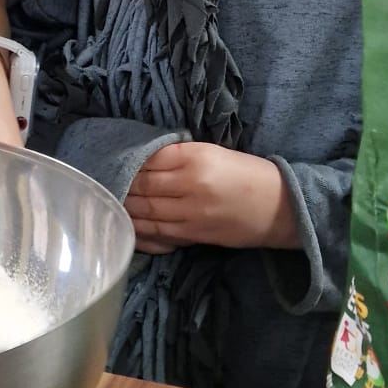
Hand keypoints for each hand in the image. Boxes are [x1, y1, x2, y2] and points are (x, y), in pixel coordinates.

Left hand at [125, 143, 298, 252]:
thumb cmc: (250, 174)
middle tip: (104, 185)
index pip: (149, 159)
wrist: (282, 208)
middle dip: (121, 186)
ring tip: (108, 205)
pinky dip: (139, 228)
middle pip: (143, 185)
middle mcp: (190, 184)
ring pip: (146, 211)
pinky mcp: (194, 235)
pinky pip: (157, 232)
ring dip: (124, 208)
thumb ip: (180, 157)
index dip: (129, 163)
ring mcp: (191, 213)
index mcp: (196, 157)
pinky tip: (126, 224)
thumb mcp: (216, 153)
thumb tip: (145, 162)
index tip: (115, 163)